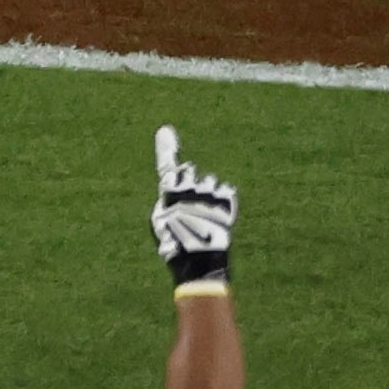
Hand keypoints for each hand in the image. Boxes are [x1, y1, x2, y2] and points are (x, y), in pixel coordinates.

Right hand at [149, 125, 235, 287]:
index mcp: (171, 191)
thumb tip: (173, 187)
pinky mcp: (227, 202)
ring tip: (206, 215)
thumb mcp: (160, 221)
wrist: (200, 257)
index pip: (167, 165)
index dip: (166, 147)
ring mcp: (211, 194)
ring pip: (211, 183)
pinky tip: (218, 216)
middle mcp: (191, 187)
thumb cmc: (176, 242)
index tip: (166, 131)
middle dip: (191, 183)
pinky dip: (224, 201)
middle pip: (191, 174)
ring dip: (208, 194)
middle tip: (191, 203)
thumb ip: (167, 201)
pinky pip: (227, 192)